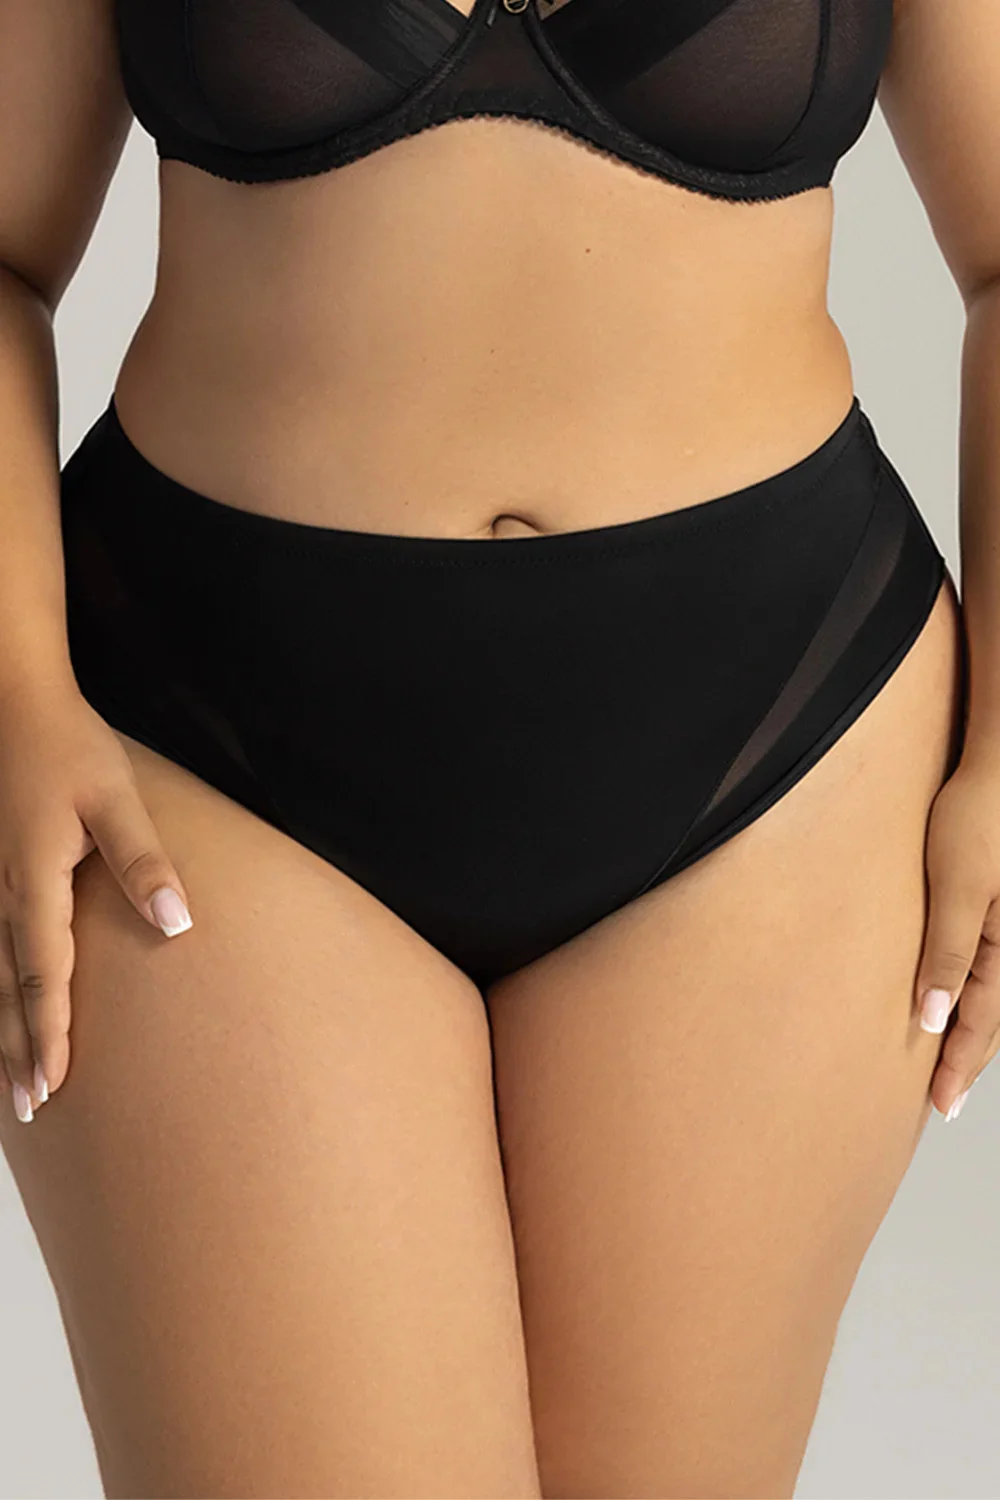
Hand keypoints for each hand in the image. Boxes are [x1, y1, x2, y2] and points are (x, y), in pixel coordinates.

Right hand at [0, 682, 193, 1122]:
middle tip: (31, 1109)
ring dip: (1, 1031)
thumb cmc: (69, 748)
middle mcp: (2, 894)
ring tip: (12, 1084)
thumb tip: (177, 924)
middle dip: (19, 1052)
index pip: (43, 976)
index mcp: (34, 882)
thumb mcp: (116, 800)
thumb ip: (145, 862)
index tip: (53, 1086)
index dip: (49, 1034)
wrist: (14, 705)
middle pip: (7, 991)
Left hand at [916, 755, 999, 1120]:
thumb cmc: (978, 818)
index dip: (959, 1067)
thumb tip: (932, 1019)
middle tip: (944, 1104)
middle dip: (967, 1060)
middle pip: (992, 1017)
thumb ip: (946, 954)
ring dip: (974, 1033)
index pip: (980, 1024)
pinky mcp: (997, 907)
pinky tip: (959, 1003)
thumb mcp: (957, 889)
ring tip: (951, 1066)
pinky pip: (990, 967)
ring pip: (993, 995)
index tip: (940, 1107)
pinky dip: (975, 996)